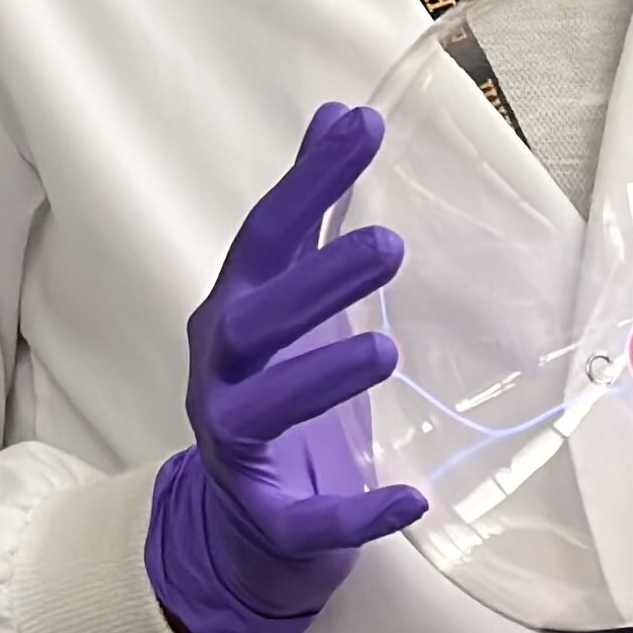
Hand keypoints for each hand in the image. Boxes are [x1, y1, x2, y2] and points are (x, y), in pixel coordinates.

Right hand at [145, 105, 430, 632]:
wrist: (243, 518)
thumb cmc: (274, 383)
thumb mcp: (286, 292)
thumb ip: (310, 210)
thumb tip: (337, 112)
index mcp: (233, 311)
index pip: (266, 238)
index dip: (310, 184)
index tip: (362, 128)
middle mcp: (221, 372)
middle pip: (255, 322)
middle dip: (316, 283)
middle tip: (389, 245)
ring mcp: (234, 445)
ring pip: (264, 412)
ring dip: (322, 380)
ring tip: (385, 352)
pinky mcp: (266, 515)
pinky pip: (306, 520)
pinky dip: (355, 512)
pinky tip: (411, 500)